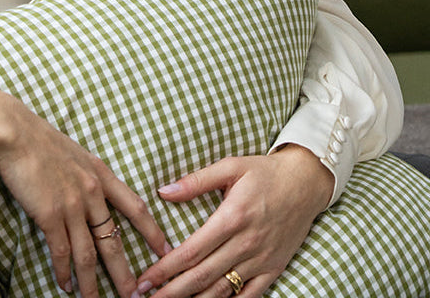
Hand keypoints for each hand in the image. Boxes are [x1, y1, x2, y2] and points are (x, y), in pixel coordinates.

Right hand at [0, 84, 170, 296]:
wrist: (16, 134)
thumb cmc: (39, 139)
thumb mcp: (74, 152)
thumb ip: (85, 173)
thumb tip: (88, 189)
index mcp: (100, 174)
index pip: (135, 207)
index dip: (152, 231)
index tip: (166, 249)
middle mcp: (92, 192)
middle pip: (113, 241)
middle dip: (125, 272)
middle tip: (136, 296)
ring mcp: (72, 205)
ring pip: (87, 254)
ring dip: (91, 283)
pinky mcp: (50, 215)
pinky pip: (61, 251)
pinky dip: (64, 272)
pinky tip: (65, 285)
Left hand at [133, 146, 333, 296]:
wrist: (306, 183)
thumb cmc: (264, 172)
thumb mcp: (230, 166)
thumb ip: (196, 181)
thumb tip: (164, 192)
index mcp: (231, 218)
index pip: (191, 251)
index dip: (165, 268)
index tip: (145, 278)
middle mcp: (246, 244)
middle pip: (202, 276)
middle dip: (172, 290)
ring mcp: (261, 260)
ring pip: (223, 290)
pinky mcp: (273, 269)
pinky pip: (250, 296)